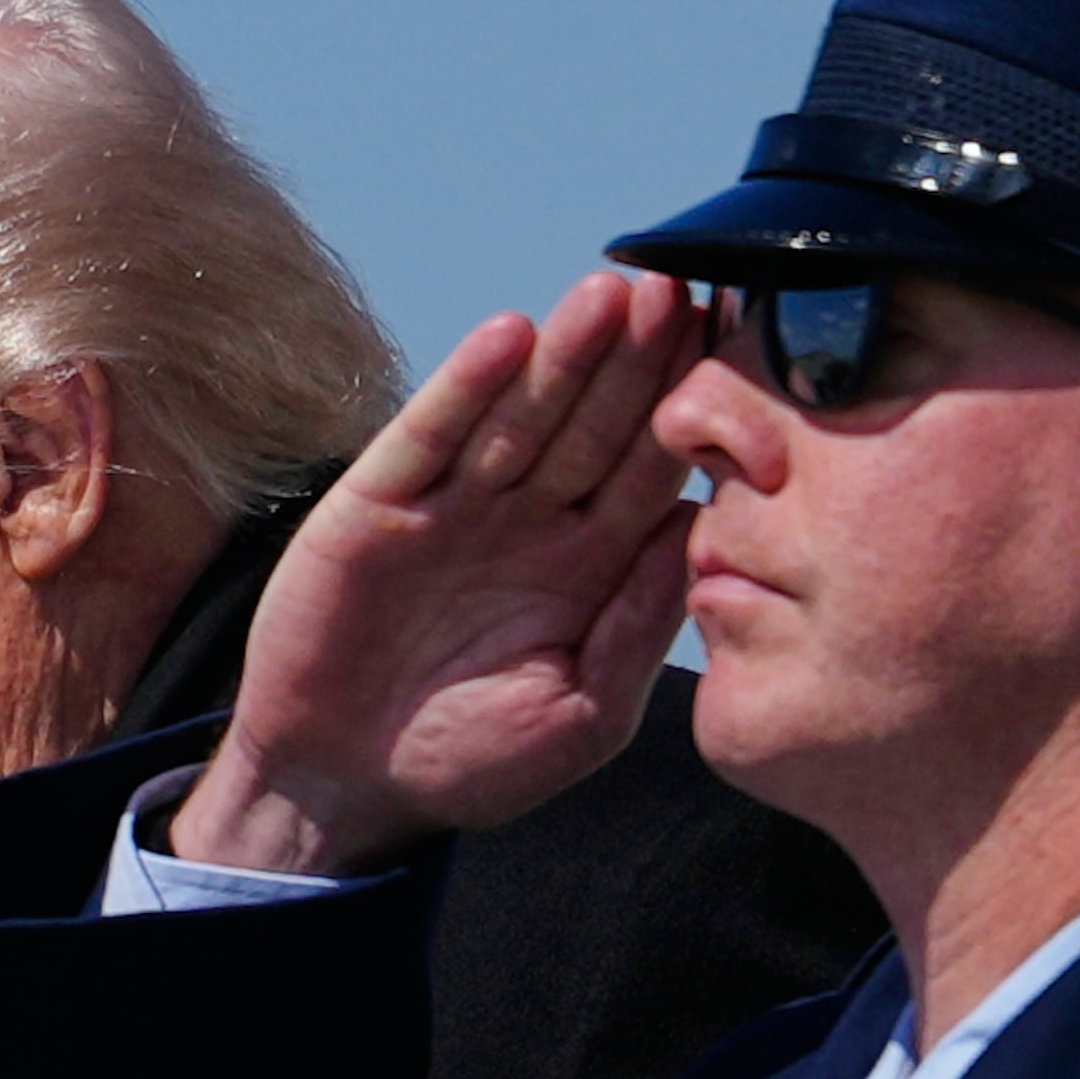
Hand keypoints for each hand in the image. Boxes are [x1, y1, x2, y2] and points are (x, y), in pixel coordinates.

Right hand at [174, 272, 699, 874]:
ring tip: (610, 294)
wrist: (343, 787)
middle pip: (595, 423)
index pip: (652, 468)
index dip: (690, 409)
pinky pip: (430, 436)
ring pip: (520, 414)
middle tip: (680, 291)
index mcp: (591, 563)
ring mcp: (454, 505)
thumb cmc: (469, 761)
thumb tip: (698, 531)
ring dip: (565, 353)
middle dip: (637, 359)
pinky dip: (465, 388)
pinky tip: (506, 338)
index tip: (736, 352)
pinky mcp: (379, 505)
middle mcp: (529, 519)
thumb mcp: (582, 715)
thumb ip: (638, 629)